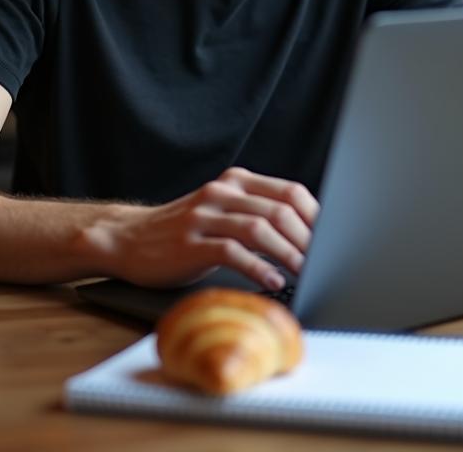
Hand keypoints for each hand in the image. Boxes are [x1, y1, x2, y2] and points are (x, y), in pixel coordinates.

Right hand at [95, 167, 318, 290]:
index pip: (289, 192)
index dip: (315, 216)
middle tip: (325, 261)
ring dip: (288, 254)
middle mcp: (222, 191)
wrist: (128, 239)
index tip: (333, 239)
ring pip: (259, 229)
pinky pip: (232, 252)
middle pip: (279, 210)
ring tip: (306, 273)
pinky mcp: (190, 242)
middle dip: (307, 238)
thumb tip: (307, 236)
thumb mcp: (222, 211)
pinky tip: (272, 281)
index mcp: (236, 181)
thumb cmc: (184, 231)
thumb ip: (256, 214)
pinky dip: (258, 268)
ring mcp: (204, 215)